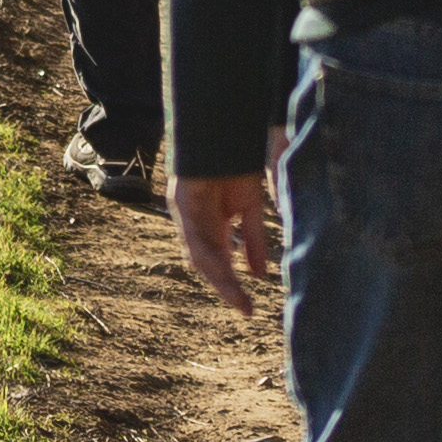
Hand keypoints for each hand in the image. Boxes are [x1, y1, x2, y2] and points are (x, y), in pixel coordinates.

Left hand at [173, 172, 278, 312]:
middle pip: (208, 263)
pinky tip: (222, 266)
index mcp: (214, 225)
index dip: (233, 284)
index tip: (248, 308)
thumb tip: (260, 275)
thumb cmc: (237, 166)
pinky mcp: (181, 202)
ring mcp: (187, 214)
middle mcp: (198, 224)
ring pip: (200, 254)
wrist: (225, 134)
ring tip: (236, 295)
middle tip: (244, 307)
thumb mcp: (251, 208)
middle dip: (225, 286)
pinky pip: (194, 234)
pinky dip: (209, 252)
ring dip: (218, 276)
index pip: (221, 262)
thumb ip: (254, 241)